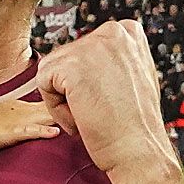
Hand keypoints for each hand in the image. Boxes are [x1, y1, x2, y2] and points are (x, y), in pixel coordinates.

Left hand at [31, 20, 171, 180]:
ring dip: (66, 99)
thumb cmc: (136, 126)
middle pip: (67, 58)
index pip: (85, 50)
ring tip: (94, 115)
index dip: (91, 81)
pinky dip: (56, 108)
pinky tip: (83, 117)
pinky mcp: (72, 64)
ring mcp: (93, 46)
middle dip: (76, 89)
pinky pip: (43, 82)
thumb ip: (114, 61)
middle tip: (103, 110)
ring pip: (53, 71)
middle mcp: (112, 31)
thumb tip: (90, 61)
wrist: (139, 151)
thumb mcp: (134, 77)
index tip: (111, 99)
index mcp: (128, 31)